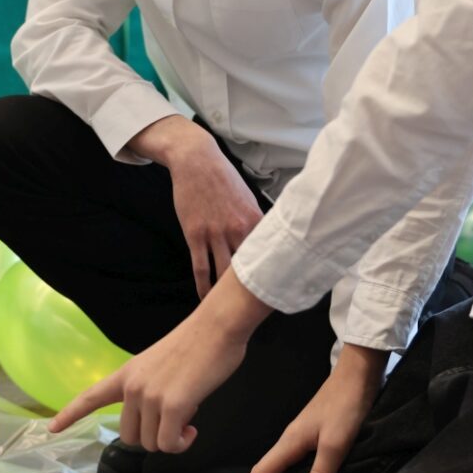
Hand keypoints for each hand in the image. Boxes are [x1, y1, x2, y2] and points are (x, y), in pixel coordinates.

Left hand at [49, 269, 271, 451]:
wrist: (216, 327)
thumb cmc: (196, 345)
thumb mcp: (161, 366)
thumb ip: (151, 390)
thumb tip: (161, 418)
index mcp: (127, 373)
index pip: (91, 396)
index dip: (70, 414)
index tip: (51, 428)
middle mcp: (132, 385)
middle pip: (129, 436)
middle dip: (152, 436)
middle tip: (175, 419)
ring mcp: (149, 396)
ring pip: (151, 444)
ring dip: (171, 440)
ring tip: (188, 417)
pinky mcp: (171, 406)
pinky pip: (168, 445)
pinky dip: (181, 444)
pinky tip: (192, 429)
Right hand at [129, 116, 263, 297]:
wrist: (196, 161)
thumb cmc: (223, 177)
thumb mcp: (247, 196)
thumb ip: (256, 220)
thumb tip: (268, 238)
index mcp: (255, 220)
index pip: (268, 255)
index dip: (273, 277)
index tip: (277, 295)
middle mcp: (238, 229)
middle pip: (248, 269)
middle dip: (253, 292)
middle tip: (256, 312)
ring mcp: (215, 232)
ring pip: (224, 273)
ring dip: (226, 294)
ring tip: (230, 310)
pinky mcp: (195, 233)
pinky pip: (200, 266)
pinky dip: (203, 285)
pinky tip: (204, 297)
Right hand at [239, 344, 387, 472]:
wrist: (356, 376)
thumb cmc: (344, 406)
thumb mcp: (334, 445)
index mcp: (291, 442)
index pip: (262, 472)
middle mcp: (292, 439)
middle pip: (268, 470)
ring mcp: (303, 436)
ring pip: (282, 466)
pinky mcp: (316, 434)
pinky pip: (296, 462)